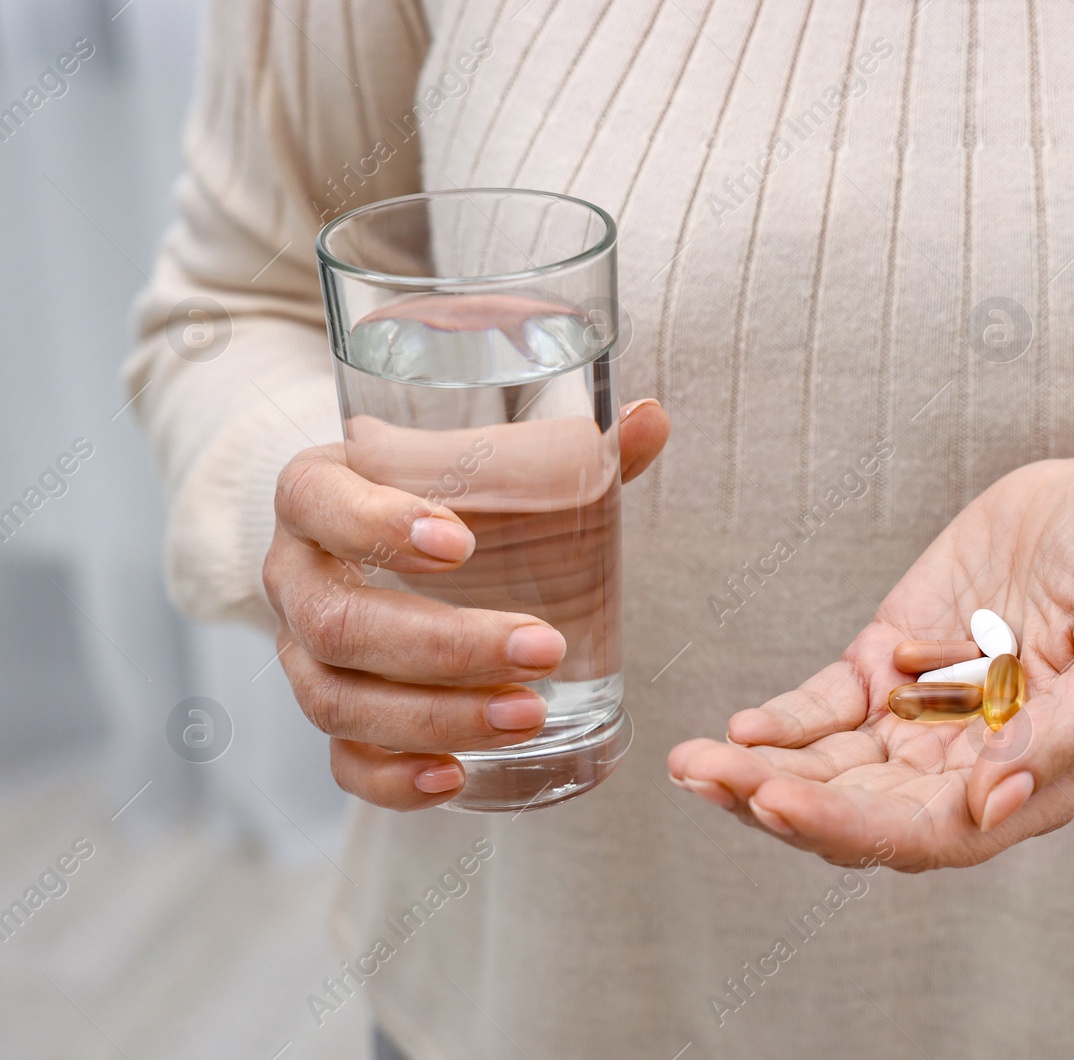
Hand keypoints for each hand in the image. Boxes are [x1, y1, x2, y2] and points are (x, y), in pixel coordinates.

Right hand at [264, 398, 668, 809]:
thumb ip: (568, 449)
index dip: (376, 524)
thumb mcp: (486, 461)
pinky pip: (340, 762)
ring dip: (435, 716)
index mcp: (319, 491)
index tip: (459, 542)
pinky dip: (392, 779)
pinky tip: (457, 778)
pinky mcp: (329, 711)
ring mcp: (302, 652)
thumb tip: (651, 419)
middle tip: (543, 650)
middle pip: (339, 623)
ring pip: (337, 701)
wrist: (374, 540)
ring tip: (530, 716)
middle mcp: (296, 575)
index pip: (316, 499)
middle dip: (444, 646)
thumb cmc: (441, 494)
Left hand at [668, 454, 1073, 870]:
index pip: (930, 833)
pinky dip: (781, 723)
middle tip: (709, 776)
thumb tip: (989, 807)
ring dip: (759, 773)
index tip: (778, 800)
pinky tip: (739, 725)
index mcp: (1034, 782)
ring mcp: (923, 717)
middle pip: (860, 813)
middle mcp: (969, 767)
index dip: (850, 825)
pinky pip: (825, 710)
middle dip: (779, 803)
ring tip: (692, 762)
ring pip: (829, 770)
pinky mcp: (889, 663)